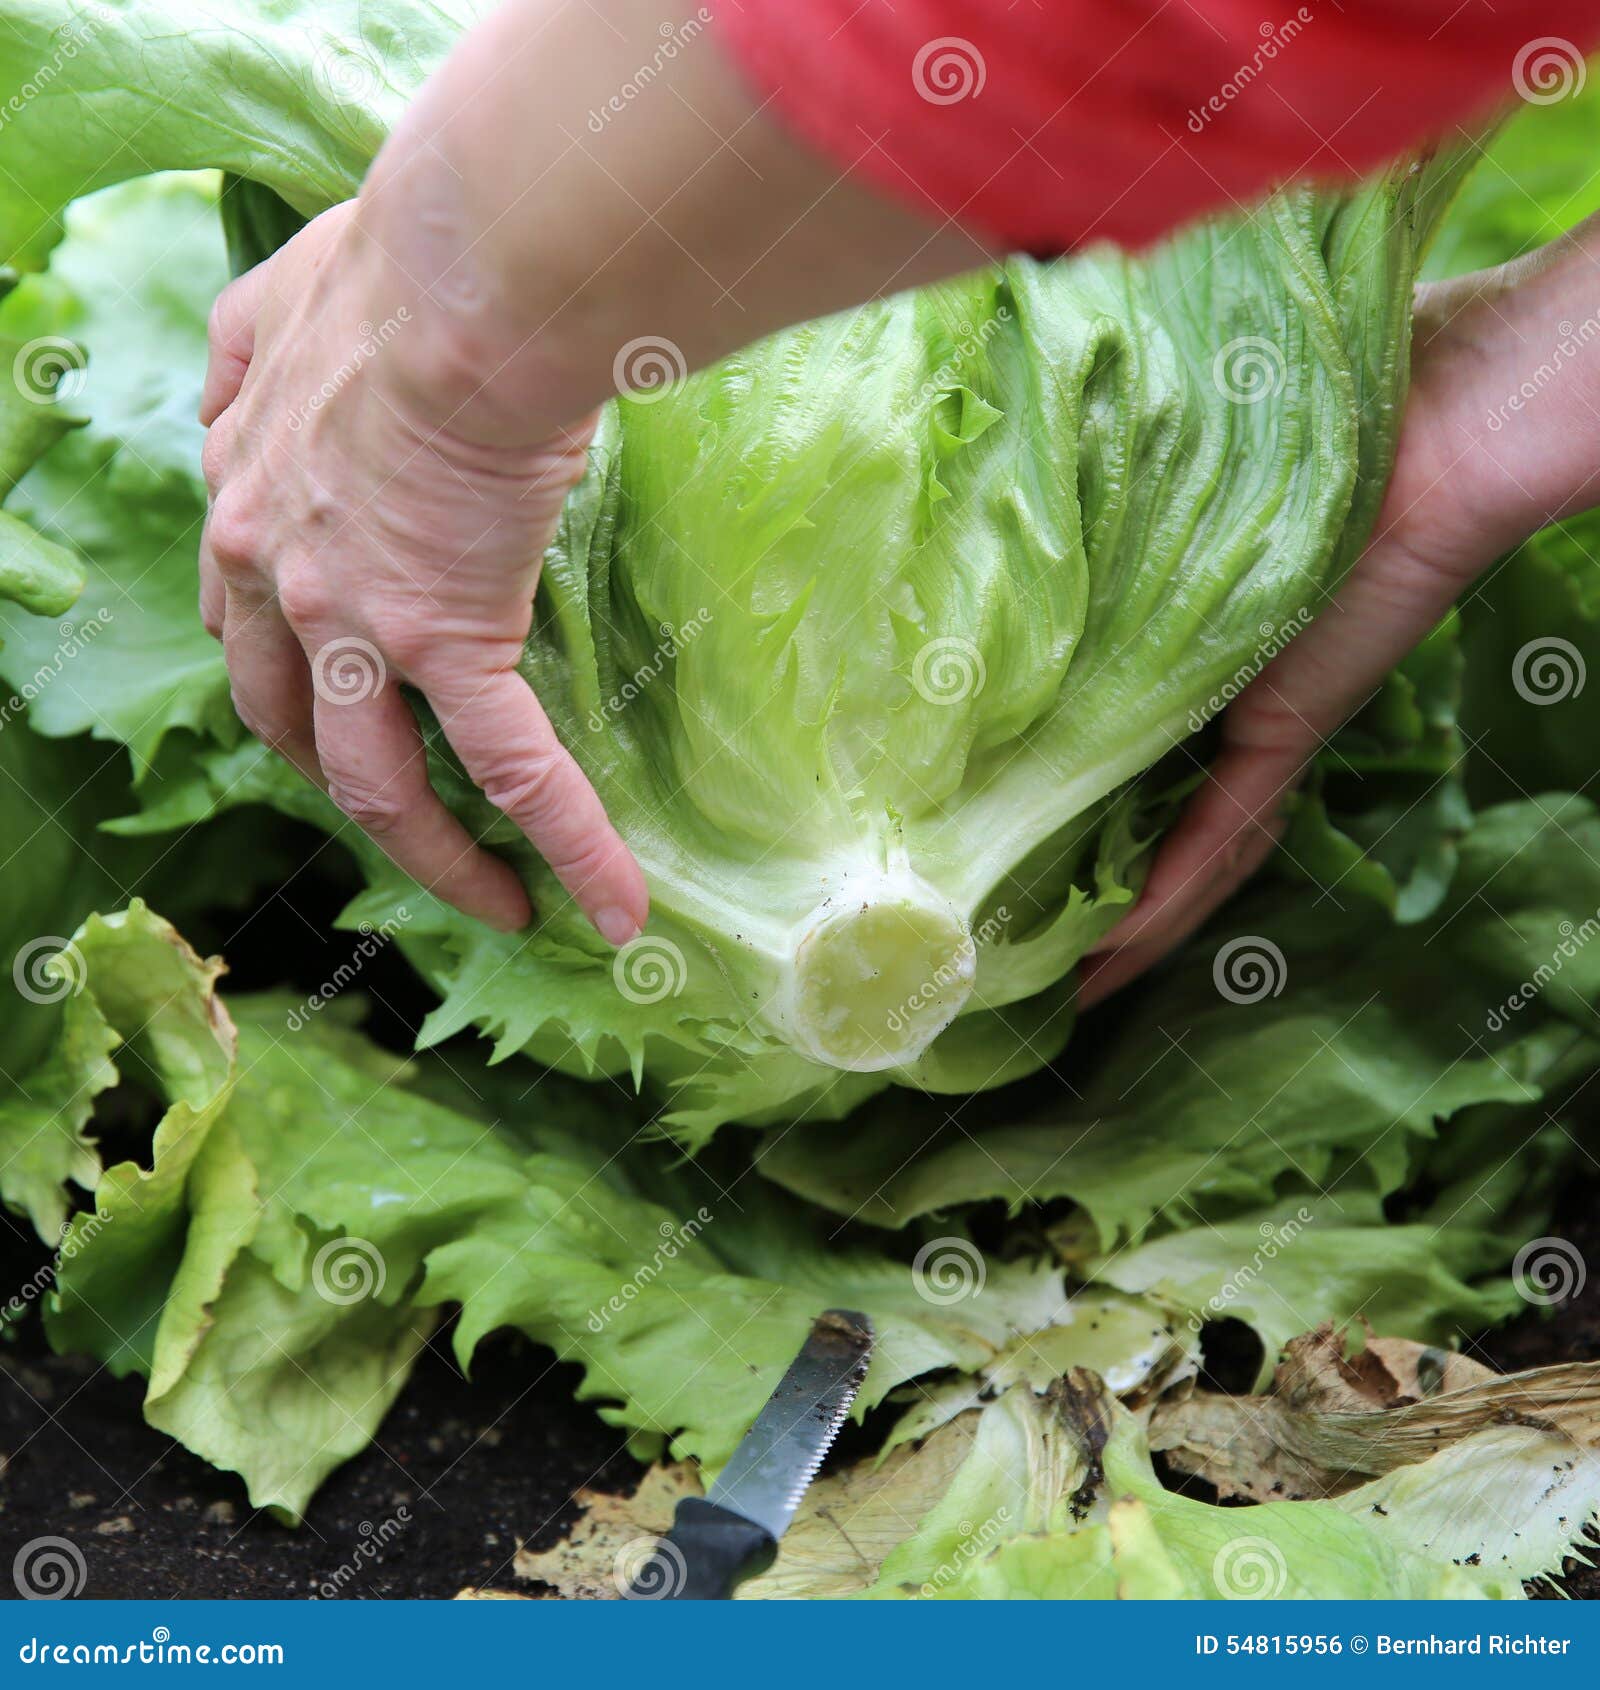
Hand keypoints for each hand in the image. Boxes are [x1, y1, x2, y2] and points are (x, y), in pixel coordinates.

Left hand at [198, 201, 647, 942]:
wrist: (462, 275)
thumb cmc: (395, 265)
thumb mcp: (276, 301)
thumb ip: (249, 354)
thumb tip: (263, 364)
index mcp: (240, 501)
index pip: (248, 630)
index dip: (291, 684)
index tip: (344, 709)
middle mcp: (277, 580)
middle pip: (290, 728)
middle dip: (344, 789)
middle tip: (409, 829)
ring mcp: (357, 621)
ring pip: (377, 780)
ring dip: (434, 859)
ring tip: (497, 906)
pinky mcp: (448, 637)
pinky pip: (514, 769)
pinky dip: (569, 844)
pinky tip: (616, 905)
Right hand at [1080, 217, 1599, 1005]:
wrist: (1478, 407)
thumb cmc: (1357, 385)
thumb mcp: (1206, 425)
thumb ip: (1138, 449)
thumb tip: (1044, 404)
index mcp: (1211, 629)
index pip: (1128, 720)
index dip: (1069, 773)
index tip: (992, 802)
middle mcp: (1233, 687)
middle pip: (1156, 803)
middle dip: (1090, 872)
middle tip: (1015, 930)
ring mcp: (1265, 715)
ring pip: (1190, 845)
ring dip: (1127, 920)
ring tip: (1059, 984)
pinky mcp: (1290, 725)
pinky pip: (1222, 832)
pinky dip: (1169, 897)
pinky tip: (1108, 956)